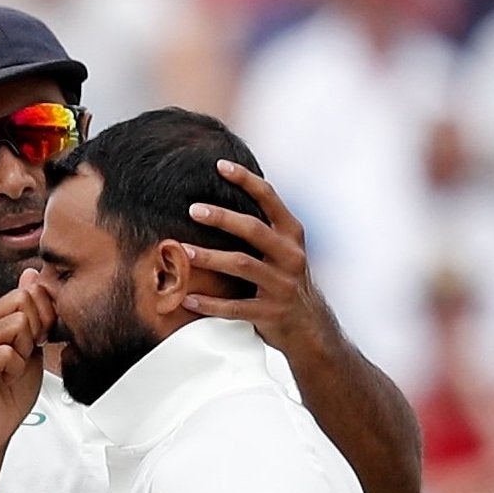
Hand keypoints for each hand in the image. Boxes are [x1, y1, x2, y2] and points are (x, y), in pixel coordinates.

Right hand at [0, 269, 51, 453]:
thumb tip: (31, 273)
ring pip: (16, 324)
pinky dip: (16, 368)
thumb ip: (33, 312)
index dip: (42, 315)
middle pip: (21, 302)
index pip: (23, 292)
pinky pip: (6, 352)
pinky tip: (7, 378)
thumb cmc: (11, 389)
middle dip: (35, 330)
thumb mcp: (31, 344)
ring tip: (15, 367)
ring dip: (25, 350)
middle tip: (26, 355)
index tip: (38, 340)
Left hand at [181, 161, 332, 359]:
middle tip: (193, 209)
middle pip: (254, 230)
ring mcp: (281, 285)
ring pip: (242, 266)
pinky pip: (236, 307)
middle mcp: (290, 256)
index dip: (246, 180)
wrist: (310, 327)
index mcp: (292, 235)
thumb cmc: (285, 281)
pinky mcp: (270, 313)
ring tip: (183, 251)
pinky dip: (210, 304)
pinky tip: (187, 299)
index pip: (270, 199)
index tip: (219, 165)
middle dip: (223, 218)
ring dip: (210, 257)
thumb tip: (225, 194)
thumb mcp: (283, 250)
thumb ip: (262, 227)